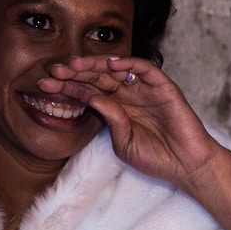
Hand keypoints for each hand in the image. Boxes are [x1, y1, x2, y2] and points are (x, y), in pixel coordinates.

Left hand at [37, 55, 226, 193]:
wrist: (186, 166)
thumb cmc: (155, 157)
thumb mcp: (122, 142)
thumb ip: (108, 120)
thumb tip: (90, 99)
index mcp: (116, 108)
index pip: (88, 91)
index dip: (67, 87)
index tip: (44, 86)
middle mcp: (128, 94)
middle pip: (97, 77)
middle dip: (74, 73)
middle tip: (52, 71)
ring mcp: (144, 89)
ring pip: (116, 69)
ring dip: (95, 64)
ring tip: (74, 64)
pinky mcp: (163, 87)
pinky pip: (144, 69)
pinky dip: (128, 63)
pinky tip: (110, 63)